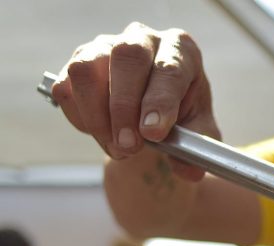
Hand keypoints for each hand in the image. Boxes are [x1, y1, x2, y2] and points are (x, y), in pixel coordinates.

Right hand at [52, 23, 219, 179]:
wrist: (157, 121)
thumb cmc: (183, 120)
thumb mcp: (199, 136)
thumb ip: (196, 151)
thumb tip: (189, 171)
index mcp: (181, 52)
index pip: (168, 68)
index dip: (159, 102)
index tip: (153, 133)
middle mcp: (142, 40)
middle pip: (125, 58)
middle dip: (124, 108)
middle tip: (129, 147)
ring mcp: (105, 47)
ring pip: (86, 70)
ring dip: (97, 116)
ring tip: (118, 149)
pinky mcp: (79, 64)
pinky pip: (66, 88)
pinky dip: (79, 118)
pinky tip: (102, 136)